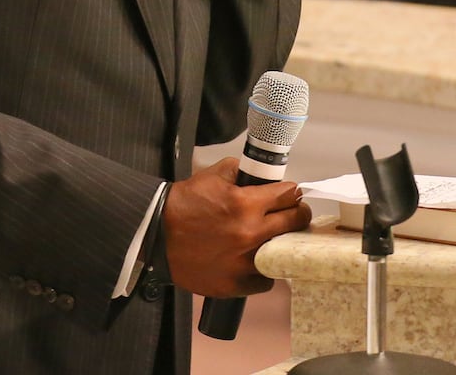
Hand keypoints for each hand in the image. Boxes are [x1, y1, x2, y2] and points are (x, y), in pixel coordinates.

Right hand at [161, 158, 310, 297]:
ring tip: (274, 237)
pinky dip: (263, 270)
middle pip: (294, 222)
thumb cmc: (184, 204)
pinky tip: (256, 260)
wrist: (158, 234)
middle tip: (294, 212)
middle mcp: (250, 234)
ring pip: (284, 252)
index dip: (291, 191)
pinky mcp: (237, 284)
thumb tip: (259, 174)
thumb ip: (238, 171)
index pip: (288, 195)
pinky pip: (265, 279)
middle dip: (296, 213)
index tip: (291, 193)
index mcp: (245, 204)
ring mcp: (245, 262)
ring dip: (281, 242)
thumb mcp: (211, 175)